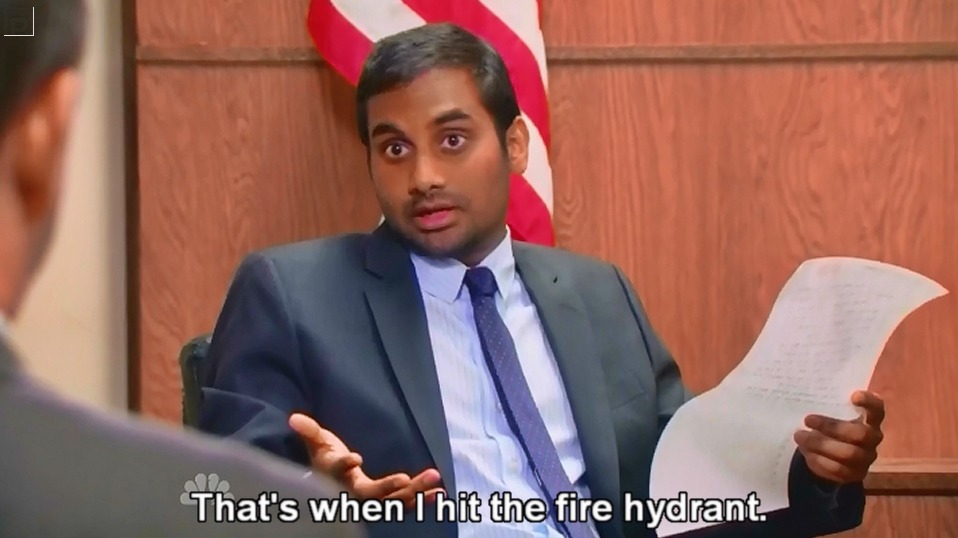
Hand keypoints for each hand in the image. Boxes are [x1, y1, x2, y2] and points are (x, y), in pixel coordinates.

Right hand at [288, 413, 443, 507]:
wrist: (331, 484)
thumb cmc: (325, 457)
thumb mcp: (317, 443)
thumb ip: (309, 431)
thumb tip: (293, 418)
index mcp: (333, 476)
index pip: (335, 473)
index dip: (343, 467)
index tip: (355, 458)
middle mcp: (352, 492)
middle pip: (371, 494)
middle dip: (389, 488)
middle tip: (406, 479)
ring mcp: (371, 499)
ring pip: (393, 500)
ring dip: (414, 492)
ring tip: (434, 480)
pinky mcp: (386, 499)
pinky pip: (405, 502)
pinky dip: (422, 499)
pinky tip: (439, 493)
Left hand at [794, 390, 884, 483]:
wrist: (832, 454)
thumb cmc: (832, 425)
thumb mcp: (832, 413)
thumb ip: (827, 405)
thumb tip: (806, 398)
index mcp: (870, 419)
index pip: (877, 409)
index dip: (869, 402)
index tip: (853, 396)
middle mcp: (873, 438)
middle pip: (860, 434)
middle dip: (832, 426)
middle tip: (808, 419)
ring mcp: (867, 458)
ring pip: (848, 454)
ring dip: (821, 445)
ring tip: (799, 436)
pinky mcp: (855, 474)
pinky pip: (838, 470)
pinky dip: (819, 460)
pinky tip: (807, 452)